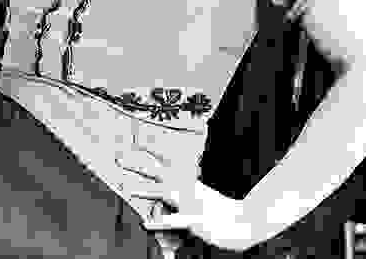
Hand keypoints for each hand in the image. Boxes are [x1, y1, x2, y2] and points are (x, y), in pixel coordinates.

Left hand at [120, 150, 261, 251]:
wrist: (246, 221)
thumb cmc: (222, 211)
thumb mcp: (202, 198)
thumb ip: (189, 192)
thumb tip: (178, 187)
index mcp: (188, 183)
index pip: (167, 163)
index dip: (151, 152)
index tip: (137, 142)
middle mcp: (187, 189)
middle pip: (159, 173)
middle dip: (138, 166)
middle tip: (119, 158)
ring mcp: (190, 204)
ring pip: (165, 193)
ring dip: (148, 190)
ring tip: (130, 189)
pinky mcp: (194, 221)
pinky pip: (173, 221)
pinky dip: (159, 222)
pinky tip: (145, 224)